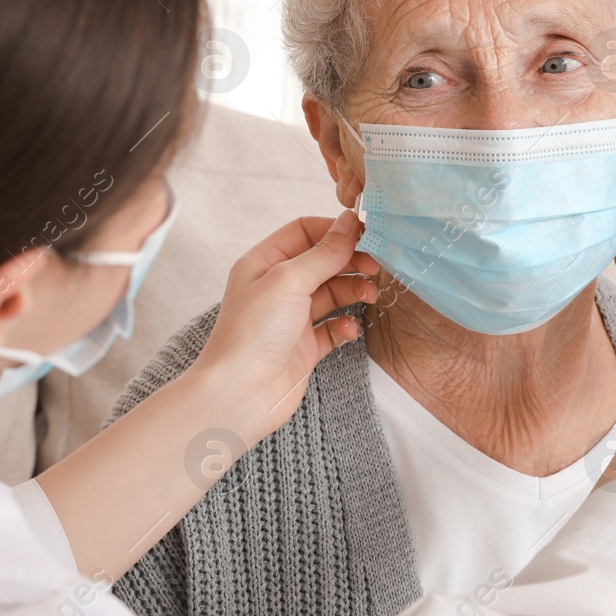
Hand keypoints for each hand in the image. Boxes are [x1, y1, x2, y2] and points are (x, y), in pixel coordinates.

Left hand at [193, 211, 379, 436]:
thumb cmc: (252, 333)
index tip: (365, 235)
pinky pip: (334, 326)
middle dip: (350, 262)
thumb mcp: (289, 280)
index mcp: (264, 263)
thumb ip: (324, 252)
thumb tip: (348, 222)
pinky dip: (346, 324)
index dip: (335, 231)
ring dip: (354, 290)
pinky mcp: (304, 346)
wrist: (240, 394)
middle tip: (375, 266)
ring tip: (369, 295)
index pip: (304, 232)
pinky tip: (349, 328)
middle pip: (323, 262)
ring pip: (332, 293)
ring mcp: (291, 317)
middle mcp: (277, 287)